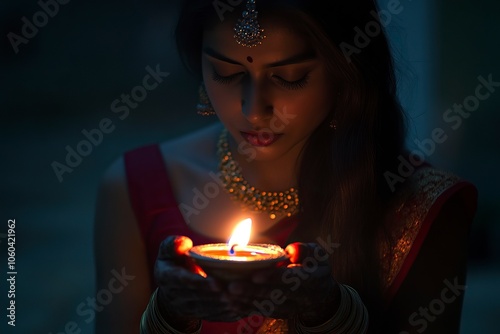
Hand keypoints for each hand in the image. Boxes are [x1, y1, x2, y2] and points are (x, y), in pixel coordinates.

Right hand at [153, 235, 240, 324]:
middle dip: (218, 294)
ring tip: (240, 298)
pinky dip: (227, 313)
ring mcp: (187, 308)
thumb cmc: (172, 265)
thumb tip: (183, 242)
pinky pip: (213, 316)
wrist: (169, 293)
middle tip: (235, 289)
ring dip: (225, 305)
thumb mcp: (167, 252)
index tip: (216, 282)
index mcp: (168, 277)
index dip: (201, 282)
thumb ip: (172, 245)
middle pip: (199, 296)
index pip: (185, 281)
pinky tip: (240, 308)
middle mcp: (176, 296)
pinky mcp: (199, 315)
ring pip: (208, 309)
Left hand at [221, 242, 338, 322]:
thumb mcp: (317, 255)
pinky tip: (226, 300)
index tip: (256, 275)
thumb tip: (292, 249)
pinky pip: (257, 311)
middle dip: (249, 290)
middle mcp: (297, 297)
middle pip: (271, 294)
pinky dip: (241, 306)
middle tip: (230, 285)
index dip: (272, 278)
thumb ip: (305, 250)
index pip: (289, 279)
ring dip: (241, 299)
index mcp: (309, 280)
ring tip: (222, 292)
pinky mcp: (275, 312)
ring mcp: (286, 307)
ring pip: (261, 305)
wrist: (319, 296)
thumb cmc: (315, 268)